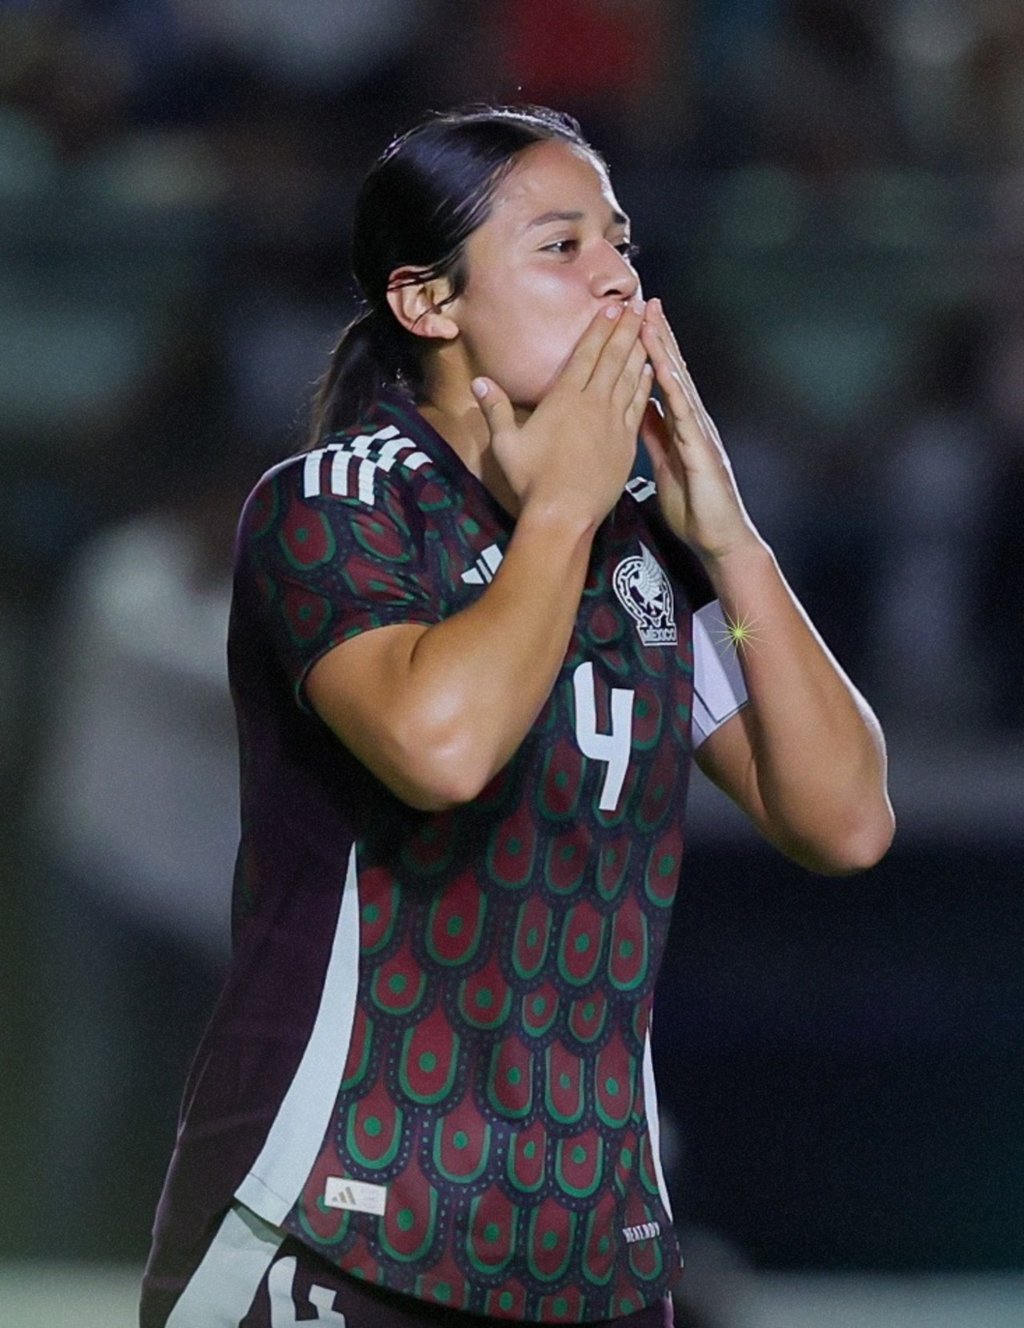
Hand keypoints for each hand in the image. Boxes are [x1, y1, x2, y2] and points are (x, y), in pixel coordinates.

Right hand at [472, 301, 652, 524]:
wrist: (564, 513)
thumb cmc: (531, 479)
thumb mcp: (505, 444)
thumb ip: (495, 410)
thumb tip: (479, 382)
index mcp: (564, 398)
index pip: (586, 354)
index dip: (601, 328)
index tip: (613, 308)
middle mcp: (594, 403)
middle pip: (613, 358)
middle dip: (626, 330)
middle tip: (638, 306)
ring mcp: (614, 422)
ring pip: (631, 377)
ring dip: (639, 350)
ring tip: (648, 328)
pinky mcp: (626, 442)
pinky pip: (639, 405)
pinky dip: (646, 384)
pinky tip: (651, 370)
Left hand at [639, 298, 757, 562]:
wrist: (719, 539)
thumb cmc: (694, 506)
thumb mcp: (664, 464)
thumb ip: (654, 435)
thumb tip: (637, 409)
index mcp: (681, 425)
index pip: (664, 378)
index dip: (651, 349)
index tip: (634, 320)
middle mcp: (693, 422)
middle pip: (674, 371)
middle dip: (659, 335)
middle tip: (643, 301)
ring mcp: (701, 433)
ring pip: (680, 384)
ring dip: (666, 351)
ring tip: (651, 321)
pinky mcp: (703, 450)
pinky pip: (686, 415)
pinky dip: (675, 389)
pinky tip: (665, 368)